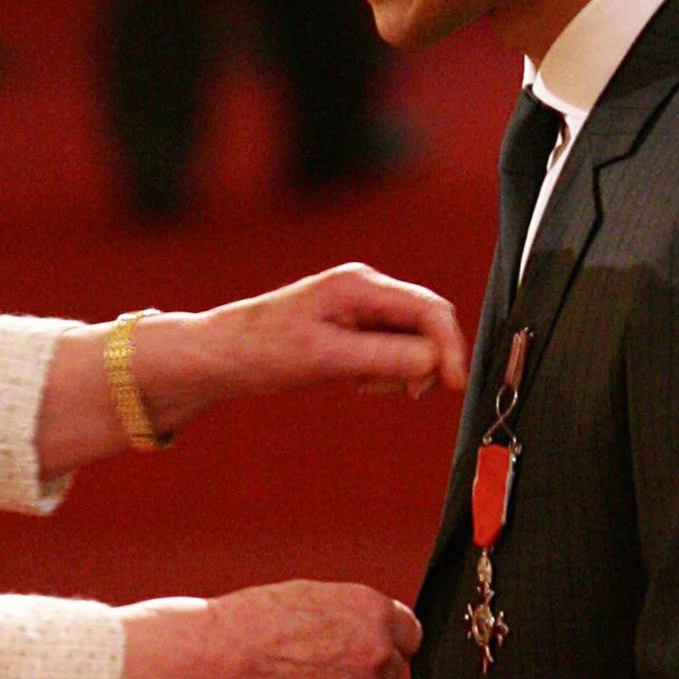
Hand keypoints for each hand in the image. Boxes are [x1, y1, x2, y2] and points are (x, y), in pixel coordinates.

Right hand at [114, 581, 419, 678]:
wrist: (228, 658)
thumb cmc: (260, 620)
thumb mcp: (315, 597)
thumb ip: (354, 612)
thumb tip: (372, 624)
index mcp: (371, 608)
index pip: (408, 629)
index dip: (387, 634)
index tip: (372, 637)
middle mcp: (377, 646)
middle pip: (396, 661)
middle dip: (372, 659)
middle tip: (334, 654)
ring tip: (314, 668)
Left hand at [140, 264, 467, 427]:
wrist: (223, 356)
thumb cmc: (263, 350)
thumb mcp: (327, 359)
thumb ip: (384, 357)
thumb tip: (434, 361)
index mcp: (359, 285)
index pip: (429, 309)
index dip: (449, 347)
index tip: (454, 385)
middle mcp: (365, 290)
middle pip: (426, 324)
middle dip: (424, 362)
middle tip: (402, 392)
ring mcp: (360, 309)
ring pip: (411, 342)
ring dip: (400, 370)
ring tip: (361, 386)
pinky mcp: (354, 329)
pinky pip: (391, 351)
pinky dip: (385, 373)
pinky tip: (356, 383)